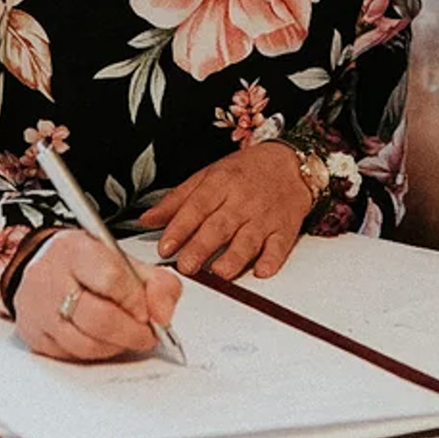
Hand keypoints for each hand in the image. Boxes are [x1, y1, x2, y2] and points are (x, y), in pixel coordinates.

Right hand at [13, 230, 180, 361]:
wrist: (39, 264)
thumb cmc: (85, 263)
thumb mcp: (125, 260)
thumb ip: (157, 283)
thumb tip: (164, 315)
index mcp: (78, 252)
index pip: (112, 279)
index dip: (137, 301)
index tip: (148, 311)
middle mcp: (53, 280)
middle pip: (99, 319)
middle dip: (132, 333)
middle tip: (146, 334)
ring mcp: (40, 310)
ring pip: (86, 345)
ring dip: (116, 347)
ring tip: (126, 336)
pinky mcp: (35, 336)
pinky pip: (72, 357)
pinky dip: (95, 354)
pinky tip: (102, 340)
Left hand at [138, 140, 314, 279]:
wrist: (290, 164)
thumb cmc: (246, 171)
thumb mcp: (208, 176)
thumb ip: (177, 200)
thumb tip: (147, 219)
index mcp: (220, 184)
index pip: (197, 206)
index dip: (180, 228)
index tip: (165, 247)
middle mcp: (241, 201)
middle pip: (219, 226)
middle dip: (202, 247)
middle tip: (186, 266)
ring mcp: (264, 216)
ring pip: (248, 239)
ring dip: (234, 258)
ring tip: (218, 273)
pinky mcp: (284, 229)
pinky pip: (279, 246)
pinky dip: (271, 260)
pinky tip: (261, 270)